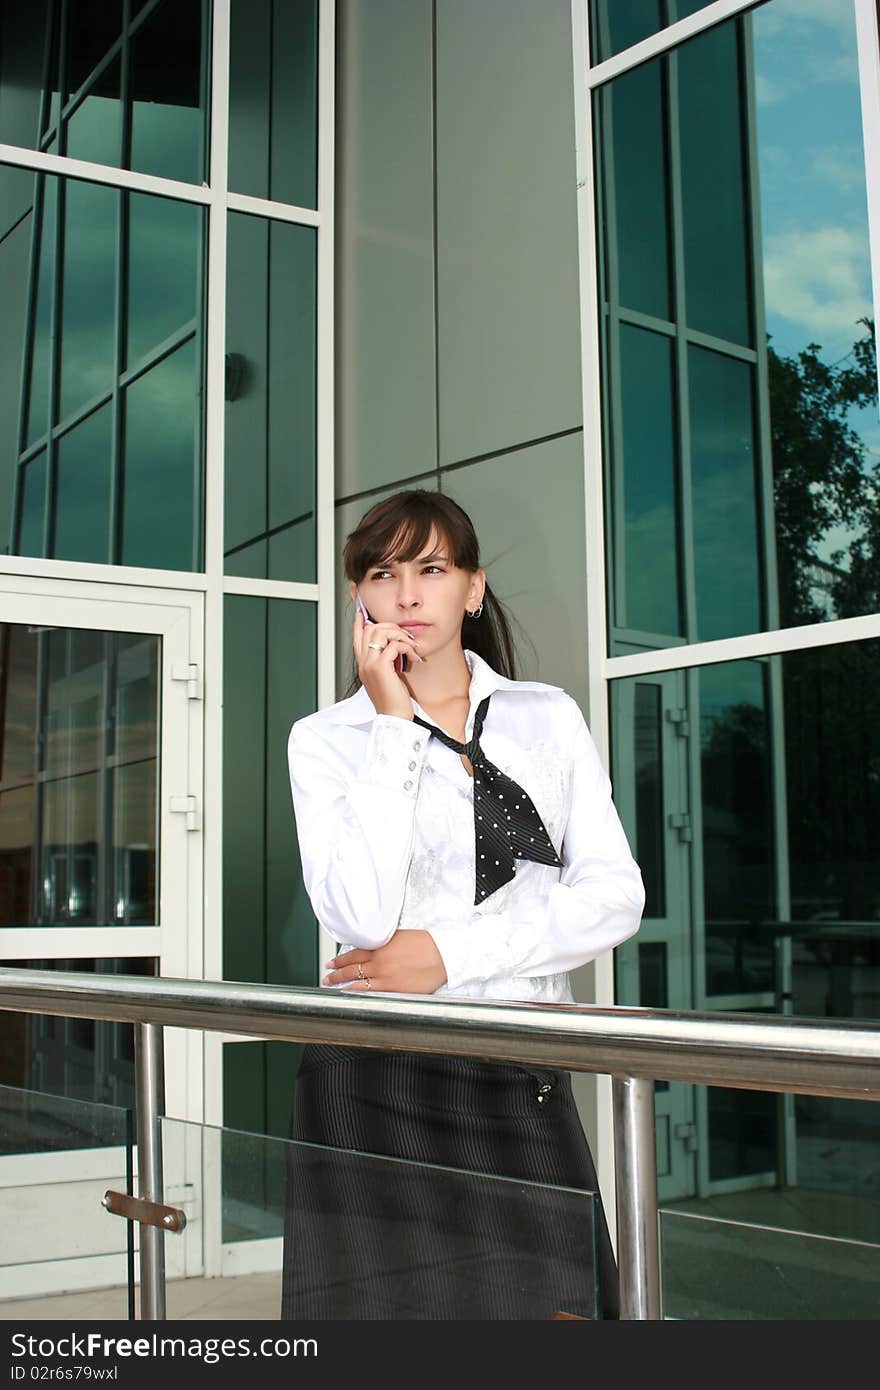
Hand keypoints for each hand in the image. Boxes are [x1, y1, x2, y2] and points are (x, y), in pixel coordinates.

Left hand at [323, 930, 447, 993]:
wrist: (443, 955)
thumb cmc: (427, 944)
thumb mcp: (400, 936)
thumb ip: (384, 942)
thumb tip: (374, 946)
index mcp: (380, 947)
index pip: (353, 954)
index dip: (340, 959)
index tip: (332, 962)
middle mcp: (379, 963)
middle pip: (351, 969)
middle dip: (336, 973)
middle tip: (328, 976)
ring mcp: (385, 978)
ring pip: (357, 984)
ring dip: (343, 986)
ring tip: (334, 988)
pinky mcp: (394, 990)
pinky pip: (371, 994)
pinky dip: (359, 995)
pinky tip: (352, 997)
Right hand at [353, 609, 425, 719]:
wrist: (394, 718)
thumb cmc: (393, 701)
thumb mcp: (386, 678)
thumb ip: (385, 662)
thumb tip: (392, 646)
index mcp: (363, 665)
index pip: (357, 636)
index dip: (360, 622)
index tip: (364, 612)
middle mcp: (363, 662)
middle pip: (371, 628)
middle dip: (391, 627)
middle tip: (406, 638)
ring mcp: (370, 664)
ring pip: (381, 632)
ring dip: (401, 635)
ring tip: (412, 647)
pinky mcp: (381, 668)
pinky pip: (394, 645)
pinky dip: (408, 648)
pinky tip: (415, 658)